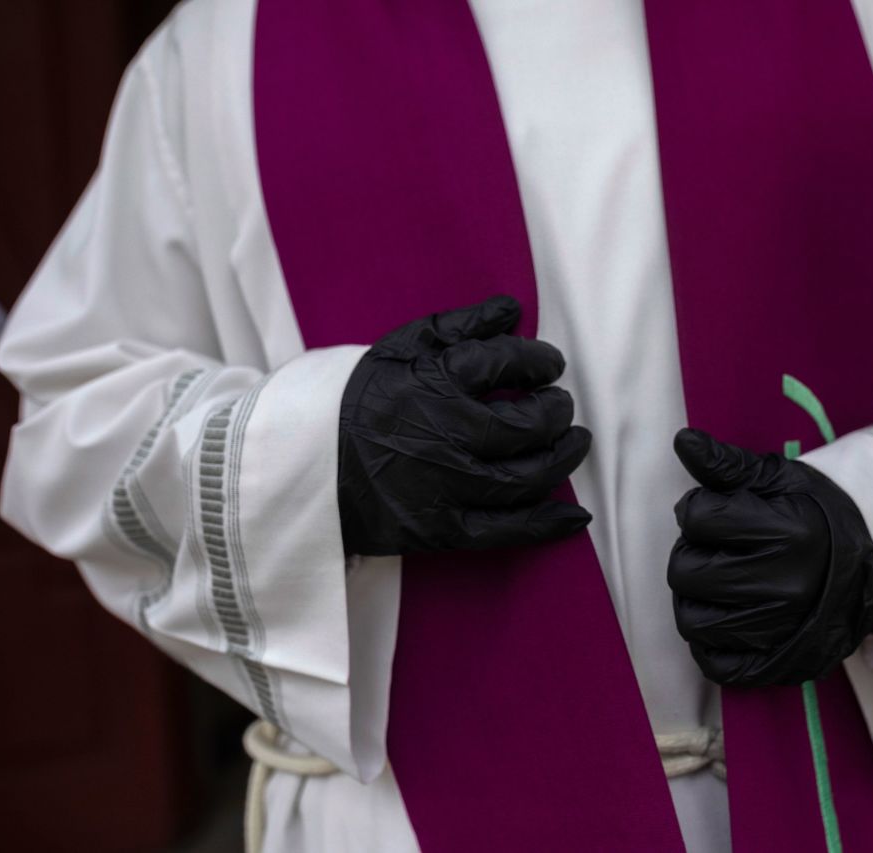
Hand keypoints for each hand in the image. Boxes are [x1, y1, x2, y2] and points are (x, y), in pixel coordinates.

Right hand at [338, 295, 591, 554]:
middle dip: (556, 412)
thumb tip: (513, 310)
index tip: (549, 364)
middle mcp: (441, 435)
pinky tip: (575, 515)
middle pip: (525, 425)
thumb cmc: (353, 400)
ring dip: (562, 459)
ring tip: (574, 442)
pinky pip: (505, 531)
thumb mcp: (398, 349)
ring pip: (524, 477)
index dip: (538, 361)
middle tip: (562, 406)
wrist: (297, 467)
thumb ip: (458, 327)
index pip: (505, 363)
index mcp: (429, 383)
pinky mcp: (439, 530)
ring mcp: (443, 487)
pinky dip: (547, 525)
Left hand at [667, 428, 872, 686]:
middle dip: (693, 555)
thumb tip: (683, 441)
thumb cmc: (817, 516)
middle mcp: (786, 585)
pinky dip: (709, 643)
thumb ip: (728, 464)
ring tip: (720, 582)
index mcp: (787, 531)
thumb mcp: (780, 480)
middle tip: (718, 550)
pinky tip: (725, 617)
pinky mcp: (777, 665)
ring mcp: (782, 630)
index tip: (719, 515)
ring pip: (692, 620)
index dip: (698, 511)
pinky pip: (714, 663)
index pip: (697, 517)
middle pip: (686, 572)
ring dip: (695, 599)